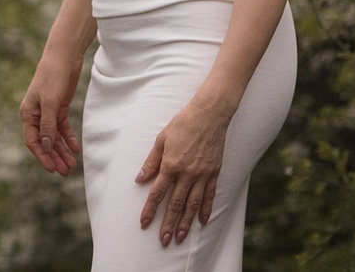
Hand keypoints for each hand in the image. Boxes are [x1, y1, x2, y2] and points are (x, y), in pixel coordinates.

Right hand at [19, 50, 84, 176]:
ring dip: (62, 151)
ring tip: (72, 165)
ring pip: (54, 137)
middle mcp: (36, 115)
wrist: (64, 57)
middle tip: (65, 172)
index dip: (42, 156)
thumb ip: (48, 125)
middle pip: (45, 142)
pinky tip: (75, 148)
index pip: (33, 141)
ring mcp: (48, 112)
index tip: (52, 169)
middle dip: (54, 157)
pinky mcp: (59, 108)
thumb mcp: (50, 102)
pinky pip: (62, 128)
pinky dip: (68, 138)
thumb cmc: (52, 76)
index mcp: (28, 114)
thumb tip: (46, 147)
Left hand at [137, 95, 232, 246]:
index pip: (157, 193)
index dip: (150, 210)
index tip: (144, 223)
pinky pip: (210, 195)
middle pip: (175, 204)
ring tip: (180, 237)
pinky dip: (206, 210)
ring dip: (185, 223)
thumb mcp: (162, 139)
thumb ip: (151, 161)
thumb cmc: (183, 124)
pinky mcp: (214, 173)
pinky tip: (202, 221)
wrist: (209, 114)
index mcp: (171, 165)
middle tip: (164, 240)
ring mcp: (202, 175)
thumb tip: (140, 179)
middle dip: (168, 224)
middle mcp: (187, 173)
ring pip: (193, 205)